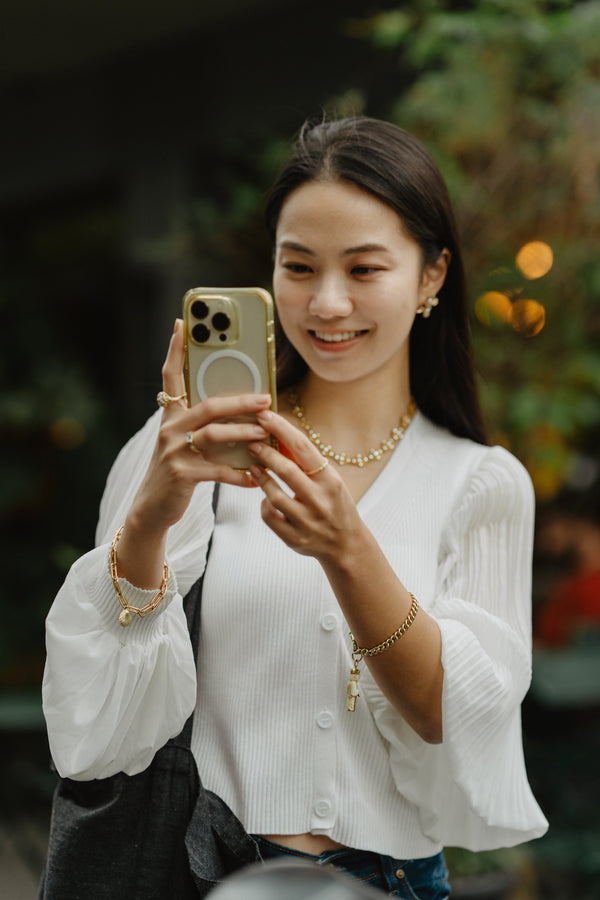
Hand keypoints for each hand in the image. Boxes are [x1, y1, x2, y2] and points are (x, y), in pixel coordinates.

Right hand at [118, 320, 270, 586]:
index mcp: (171, 416)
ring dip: (244, 434)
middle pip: (208, 405)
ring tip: (266, 436)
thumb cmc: (178, 471)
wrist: (153, 509)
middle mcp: (169, 428)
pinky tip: (255, 480)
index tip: (182, 323)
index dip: (176, 349)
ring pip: (214, 434)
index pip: (171, 375)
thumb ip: (205, 424)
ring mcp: (173, 451)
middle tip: (265, 399)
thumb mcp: (186, 443)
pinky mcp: (180, 475)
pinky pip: (216, 471)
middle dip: (239, 401)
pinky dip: (239, 476)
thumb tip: (245, 410)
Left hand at [247, 409, 363, 564]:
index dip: (281, 429)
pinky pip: (269, 517)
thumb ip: (307, 465)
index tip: (264, 415)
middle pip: (286, 470)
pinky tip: (266, 498)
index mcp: (331, 480)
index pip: (303, 447)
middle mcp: (320, 500)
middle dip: (265, 453)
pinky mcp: (294, 538)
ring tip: (254, 467)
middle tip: (251, 442)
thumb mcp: (330, 481)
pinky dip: (265, 505)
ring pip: (274, 495)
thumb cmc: (335, 505)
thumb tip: (279, 437)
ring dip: (261, 478)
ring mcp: (307, 521)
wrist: (346, 545)